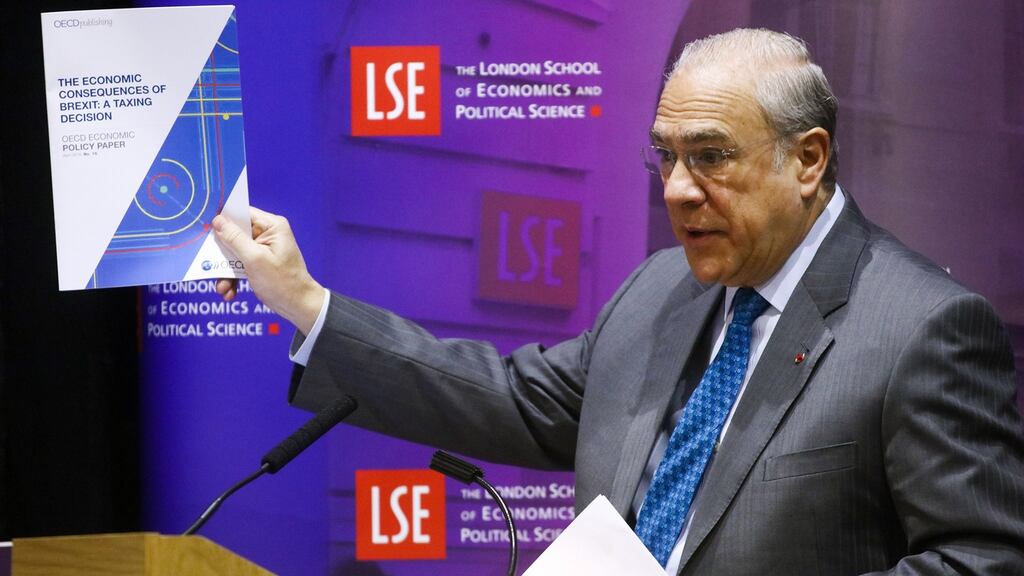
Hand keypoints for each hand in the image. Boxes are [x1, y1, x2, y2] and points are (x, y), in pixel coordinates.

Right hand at [213, 207, 323, 334]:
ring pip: (234, 252)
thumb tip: (217, 220)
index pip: (242, 213)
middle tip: (209, 264)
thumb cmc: (282, 282)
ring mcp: (262, 249)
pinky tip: (229, 293)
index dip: (223, 220)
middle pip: (234, 234)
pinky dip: (232, 278)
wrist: (297, 306)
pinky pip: (239, 265)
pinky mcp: (258, 263)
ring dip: (225, 270)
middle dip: (222, 253)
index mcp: (272, 226)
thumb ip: (235, 239)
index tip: (205, 229)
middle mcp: (267, 234)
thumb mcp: (255, 259)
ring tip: (221, 287)